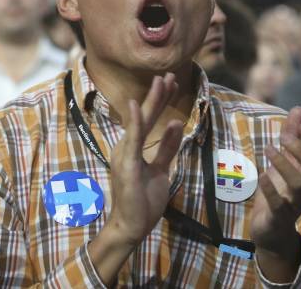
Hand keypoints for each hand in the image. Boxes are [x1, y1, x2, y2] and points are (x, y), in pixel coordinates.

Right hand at [103, 74, 184, 245]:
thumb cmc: (143, 200)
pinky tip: (134, 106)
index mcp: (133, 148)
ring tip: (161, 82)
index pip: (149, 118)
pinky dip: (133, 122)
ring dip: (151, 101)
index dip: (160, 99)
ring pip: (139, 122)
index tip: (170, 81)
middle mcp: (126, 147)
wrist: (130, 227)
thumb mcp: (160, 169)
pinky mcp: (126, 165)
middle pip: (144, 115)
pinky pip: (132, 140)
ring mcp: (125, 154)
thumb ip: (166, 148)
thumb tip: (175, 124)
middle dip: (157, 94)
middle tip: (168, 73)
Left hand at [250, 107, 300, 279]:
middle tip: (283, 137)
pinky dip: (271, 189)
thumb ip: (291, 134)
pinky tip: (262, 175)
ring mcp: (296, 203)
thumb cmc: (281, 188)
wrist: (271, 228)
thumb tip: (299, 108)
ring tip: (269, 148)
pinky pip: (279, 204)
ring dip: (284, 165)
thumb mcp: (285, 159)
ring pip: (299, 184)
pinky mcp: (280, 216)